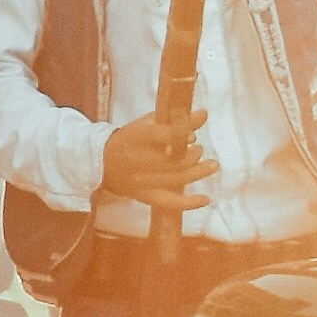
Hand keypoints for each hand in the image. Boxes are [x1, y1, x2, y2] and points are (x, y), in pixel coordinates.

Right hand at [98, 114, 215, 211]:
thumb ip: (177, 120)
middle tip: (199, 149)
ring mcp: (141, 181)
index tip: (193, 135)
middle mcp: (137, 160)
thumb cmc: (132, 139)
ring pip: (175, 180)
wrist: (103, 162)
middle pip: (171, 161)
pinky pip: (169, 202)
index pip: (160, 136)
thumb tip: (205, 114)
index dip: (180, 136)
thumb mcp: (149, 124)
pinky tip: (207, 198)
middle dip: (192, 155)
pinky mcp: (145, 197)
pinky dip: (190, 203)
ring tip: (212, 165)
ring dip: (198, 173)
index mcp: (136, 137)